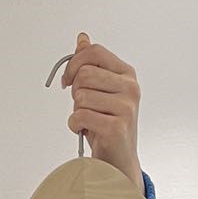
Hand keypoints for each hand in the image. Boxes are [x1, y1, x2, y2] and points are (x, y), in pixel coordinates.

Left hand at [61, 33, 142, 184]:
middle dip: (75, 92)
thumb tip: (82, 38)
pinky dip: (74, 125)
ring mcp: (126, 107)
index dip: (74, 63)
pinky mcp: (117, 127)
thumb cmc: (106, 124)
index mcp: (127, 74)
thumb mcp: (99, 91)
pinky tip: (85, 131)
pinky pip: (79, 116)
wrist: (117, 161)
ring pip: (80, 96)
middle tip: (83, 106)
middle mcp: (130, 88)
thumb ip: (91, 64)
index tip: (67, 80)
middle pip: (85, 73)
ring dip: (76, 111)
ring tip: (88, 120)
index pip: (94, 52)